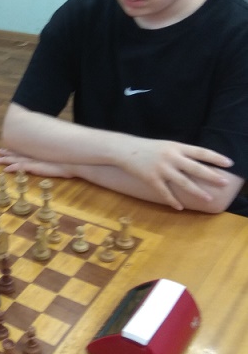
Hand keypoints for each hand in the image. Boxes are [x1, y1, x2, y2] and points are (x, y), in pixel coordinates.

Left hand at [0, 149, 73, 177]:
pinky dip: (13, 168)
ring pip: (17, 160)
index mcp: (39, 154)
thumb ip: (53, 157)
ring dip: (6, 160)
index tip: (7, 148)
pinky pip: (21, 167)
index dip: (16, 150)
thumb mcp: (59, 158)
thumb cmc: (69, 162)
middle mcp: (35, 156)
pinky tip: (5, 170)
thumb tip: (52, 155)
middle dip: (7, 153)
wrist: (74, 163)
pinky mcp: (35, 167)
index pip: (25, 151)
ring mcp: (34, 161)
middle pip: (18, 154)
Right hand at [117, 139, 232, 208]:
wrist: (125, 149)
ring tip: (209, 199)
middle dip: (212, 176)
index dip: (215, 158)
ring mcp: (161, 169)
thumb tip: (200, 162)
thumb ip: (181, 153)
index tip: (229, 163)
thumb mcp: (167, 145)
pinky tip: (180, 207)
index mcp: (176, 147)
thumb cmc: (148, 148)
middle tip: (225, 183)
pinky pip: (165, 192)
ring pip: (183, 182)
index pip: (200, 152)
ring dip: (197, 191)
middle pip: (195, 168)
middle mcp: (171, 157)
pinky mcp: (151, 179)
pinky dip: (173, 200)